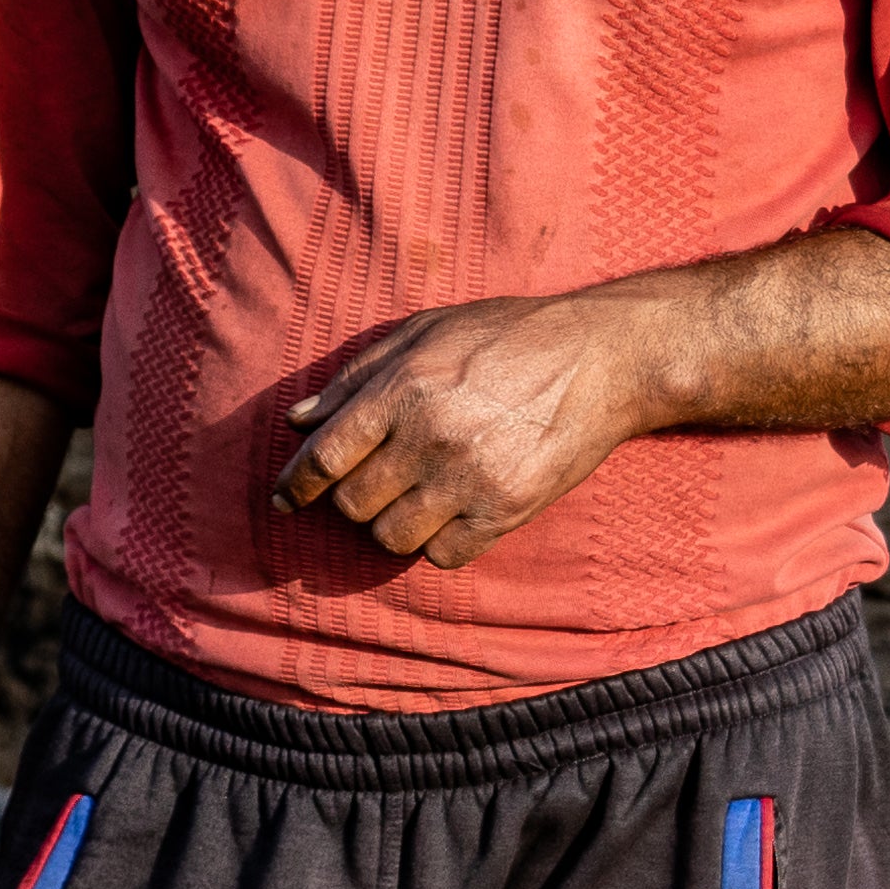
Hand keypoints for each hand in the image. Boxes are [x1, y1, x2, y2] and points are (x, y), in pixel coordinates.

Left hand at [271, 292, 659, 569]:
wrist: (604, 357)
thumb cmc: (508, 336)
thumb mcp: (426, 333)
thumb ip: (357, 378)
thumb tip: (299, 420)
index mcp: (404, 390)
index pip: (326, 458)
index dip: (296, 485)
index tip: (285, 500)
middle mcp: (431, 438)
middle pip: (353, 505)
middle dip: (353, 499)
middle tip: (373, 483)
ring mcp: (470, 480)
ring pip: (392, 538)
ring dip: (392, 525)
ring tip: (414, 499)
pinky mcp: (507, 511)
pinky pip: (444, 555)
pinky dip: (439, 543)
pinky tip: (453, 514)